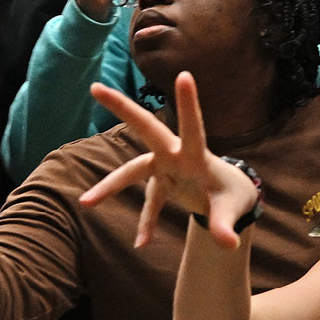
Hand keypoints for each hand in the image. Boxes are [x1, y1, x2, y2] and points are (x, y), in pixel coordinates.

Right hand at [78, 74, 260, 248]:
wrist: (231, 196)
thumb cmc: (233, 196)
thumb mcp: (232, 210)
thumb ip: (226, 225)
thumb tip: (228, 244)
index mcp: (197, 156)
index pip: (192, 128)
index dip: (188, 104)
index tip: (184, 75)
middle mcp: (176, 155)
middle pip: (146, 129)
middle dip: (122, 108)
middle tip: (94, 88)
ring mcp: (165, 167)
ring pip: (132, 171)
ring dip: (110, 185)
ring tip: (86, 203)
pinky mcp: (161, 181)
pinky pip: (148, 202)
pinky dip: (146, 222)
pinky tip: (143, 243)